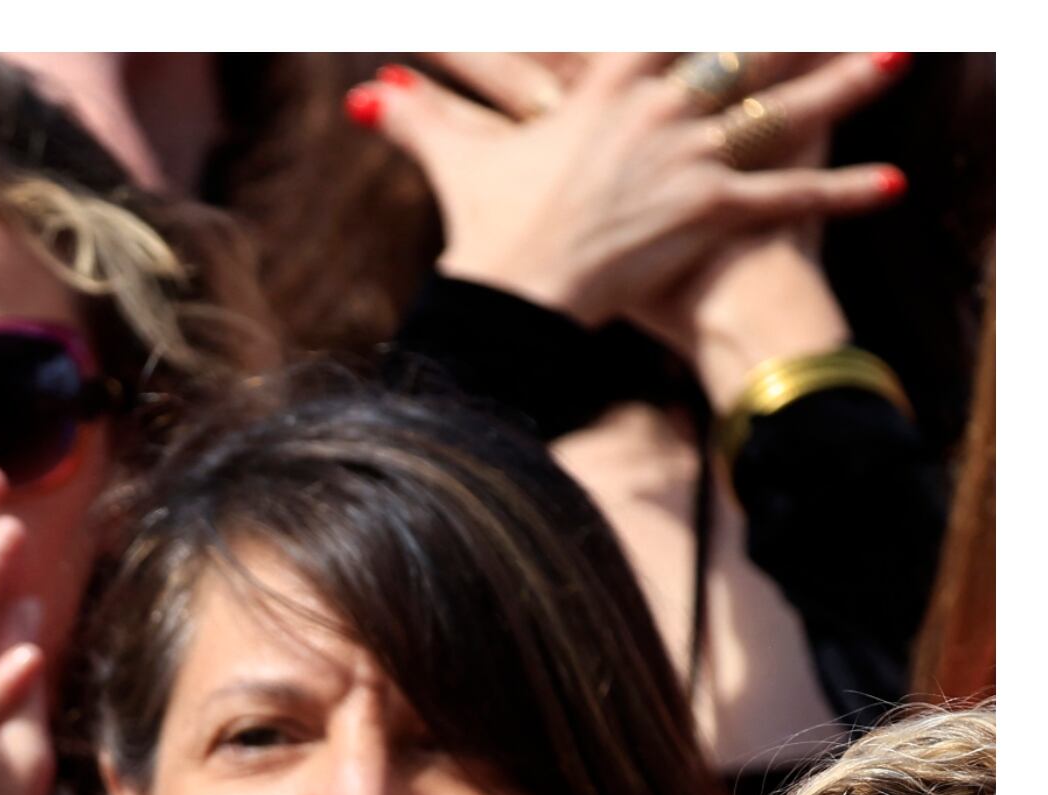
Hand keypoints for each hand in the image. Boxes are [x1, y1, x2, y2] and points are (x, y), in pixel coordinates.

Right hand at [366, 54, 909, 329]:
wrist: (511, 297)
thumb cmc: (484, 230)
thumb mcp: (456, 163)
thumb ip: (420, 120)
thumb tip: (368, 94)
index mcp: (604, 87)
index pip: (662, 22)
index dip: (703, 9)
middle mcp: (659, 109)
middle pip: (740, 47)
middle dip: (794, 26)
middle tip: (850, 8)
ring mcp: (690, 157)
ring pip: (783, 109)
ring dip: (844, 84)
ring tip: (896, 56)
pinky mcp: (710, 212)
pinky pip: (789, 196)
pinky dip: (842, 191)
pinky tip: (892, 181)